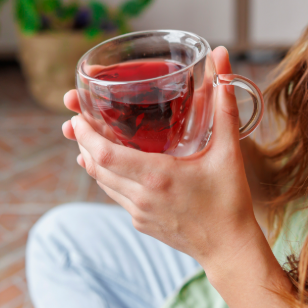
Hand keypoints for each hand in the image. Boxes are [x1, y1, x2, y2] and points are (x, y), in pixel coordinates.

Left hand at [61, 47, 265, 268]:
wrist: (230, 250)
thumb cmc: (231, 201)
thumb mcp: (229, 150)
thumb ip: (224, 104)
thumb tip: (222, 57)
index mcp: (158, 177)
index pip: (106, 155)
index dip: (85, 135)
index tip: (76, 116)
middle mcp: (142, 197)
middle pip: (96, 166)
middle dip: (82, 142)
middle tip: (75, 119)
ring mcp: (138, 213)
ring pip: (102, 182)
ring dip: (92, 159)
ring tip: (86, 137)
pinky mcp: (140, 222)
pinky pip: (115, 195)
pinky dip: (106, 176)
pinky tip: (109, 163)